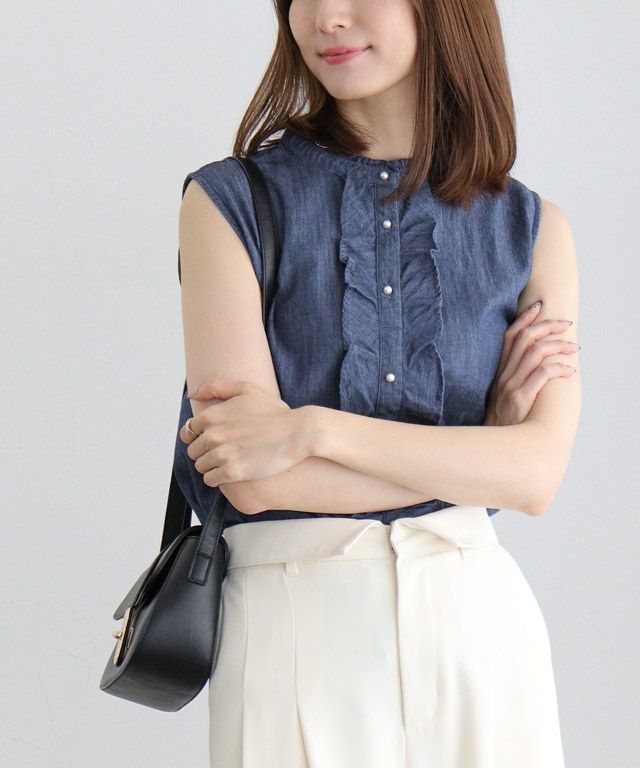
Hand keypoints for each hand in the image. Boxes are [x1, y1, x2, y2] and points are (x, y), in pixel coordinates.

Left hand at [179, 378, 308, 486]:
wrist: (297, 433)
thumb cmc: (274, 413)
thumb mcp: (246, 389)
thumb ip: (215, 387)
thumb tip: (191, 395)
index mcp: (212, 416)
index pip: (188, 432)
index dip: (200, 436)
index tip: (215, 439)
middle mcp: (213, 435)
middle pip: (193, 451)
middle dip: (206, 452)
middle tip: (226, 450)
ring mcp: (222, 454)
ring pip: (201, 467)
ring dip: (212, 466)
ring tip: (230, 461)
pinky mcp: (232, 472)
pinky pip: (211, 480)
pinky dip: (218, 478)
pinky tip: (232, 472)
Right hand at [484, 301, 577, 426]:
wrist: (494, 445)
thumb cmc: (503, 422)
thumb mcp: (502, 396)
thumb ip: (513, 378)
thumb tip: (534, 364)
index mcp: (499, 371)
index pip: (510, 336)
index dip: (524, 318)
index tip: (539, 306)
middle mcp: (503, 375)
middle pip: (525, 338)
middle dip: (548, 326)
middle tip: (566, 325)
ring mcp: (510, 386)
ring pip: (535, 352)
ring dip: (558, 345)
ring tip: (574, 348)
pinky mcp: (520, 398)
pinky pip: (542, 374)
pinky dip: (558, 368)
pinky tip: (569, 371)